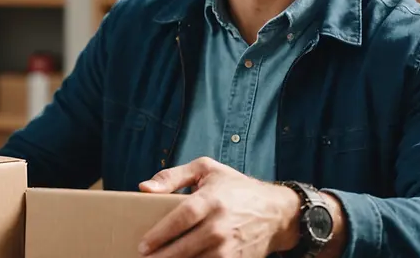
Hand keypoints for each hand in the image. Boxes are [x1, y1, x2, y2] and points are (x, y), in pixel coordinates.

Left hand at [137, 157, 300, 257]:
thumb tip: (144, 188)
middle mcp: (221, 225)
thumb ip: (173, 176)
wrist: (276, 212)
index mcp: (212, 200)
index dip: (160, 234)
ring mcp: (230, 247)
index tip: (143, 245)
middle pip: (185, 247)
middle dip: (162, 257)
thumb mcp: (206, 170)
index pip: (182, 218)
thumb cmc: (236, 188)